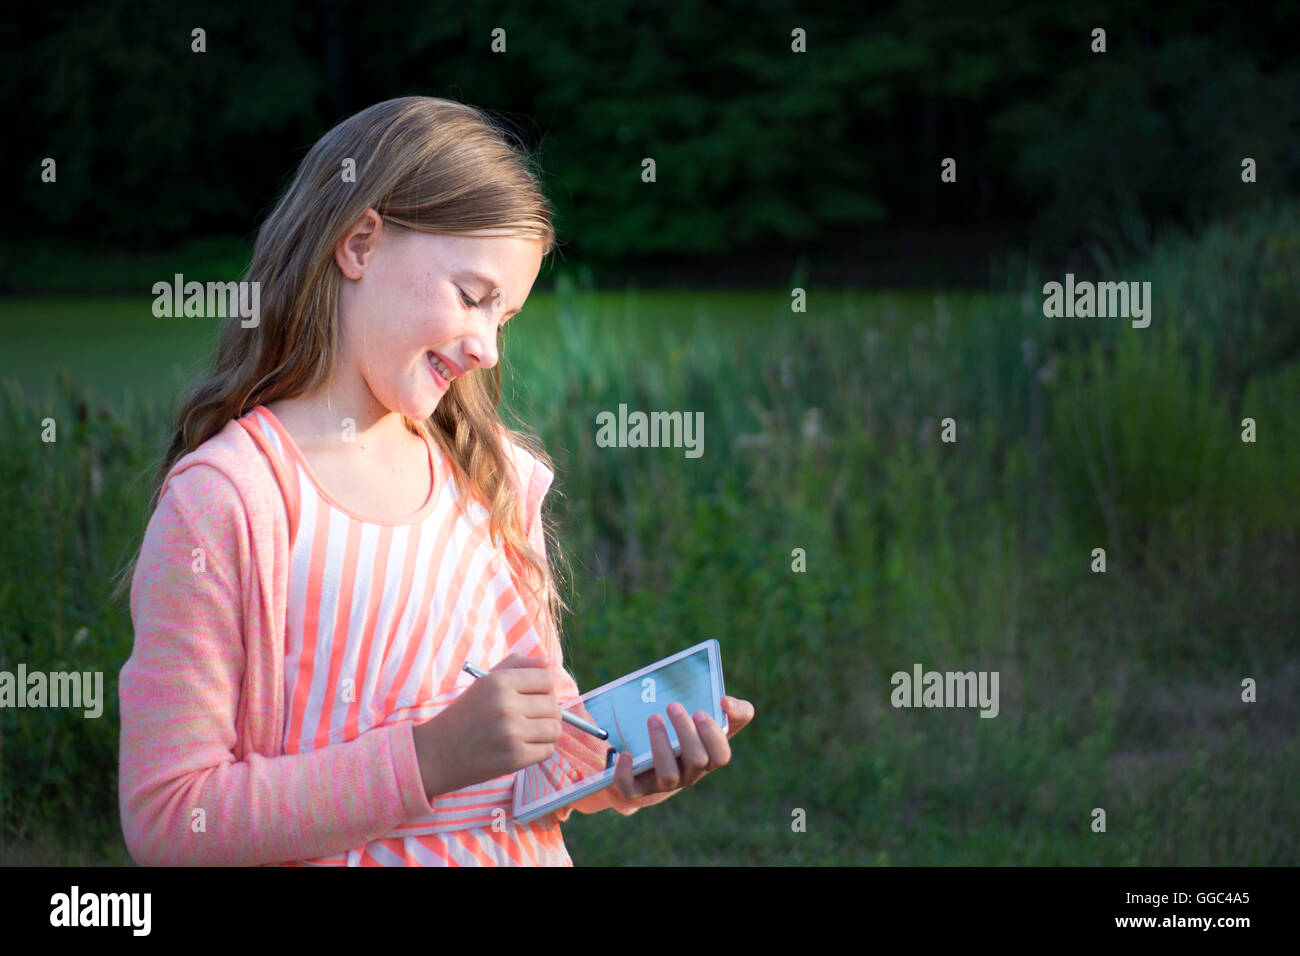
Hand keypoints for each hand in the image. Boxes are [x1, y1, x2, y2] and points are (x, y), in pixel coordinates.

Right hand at [413, 653, 560, 798]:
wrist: (434, 754)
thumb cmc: (463, 715)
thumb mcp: (484, 682)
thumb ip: (517, 666)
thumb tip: (548, 662)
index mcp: (498, 681)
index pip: (547, 679)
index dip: (543, 690)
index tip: (532, 698)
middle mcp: (506, 705)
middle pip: (554, 705)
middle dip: (545, 713)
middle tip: (526, 719)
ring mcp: (511, 733)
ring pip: (554, 729)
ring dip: (545, 733)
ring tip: (526, 734)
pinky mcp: (514, 758)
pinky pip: (547, 751)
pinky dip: (538, 750)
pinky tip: (520, 748)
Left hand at [610, 695, 754, 804]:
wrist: (656, 758)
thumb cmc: (690, 735)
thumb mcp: (713, 722)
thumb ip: (735, 711)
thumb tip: (726, 702)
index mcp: (708, 760)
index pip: (721, 756)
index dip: (712, 736)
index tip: (700, 712)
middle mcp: (689, 775)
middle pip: (696, 761)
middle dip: (686, 733)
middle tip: (673, 706)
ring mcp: (663, 783)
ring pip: (668, 775)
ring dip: (661, 745)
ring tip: (654, 718)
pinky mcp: (638, 788)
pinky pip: (632, 790)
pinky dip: (626, 774)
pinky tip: (625, 753)